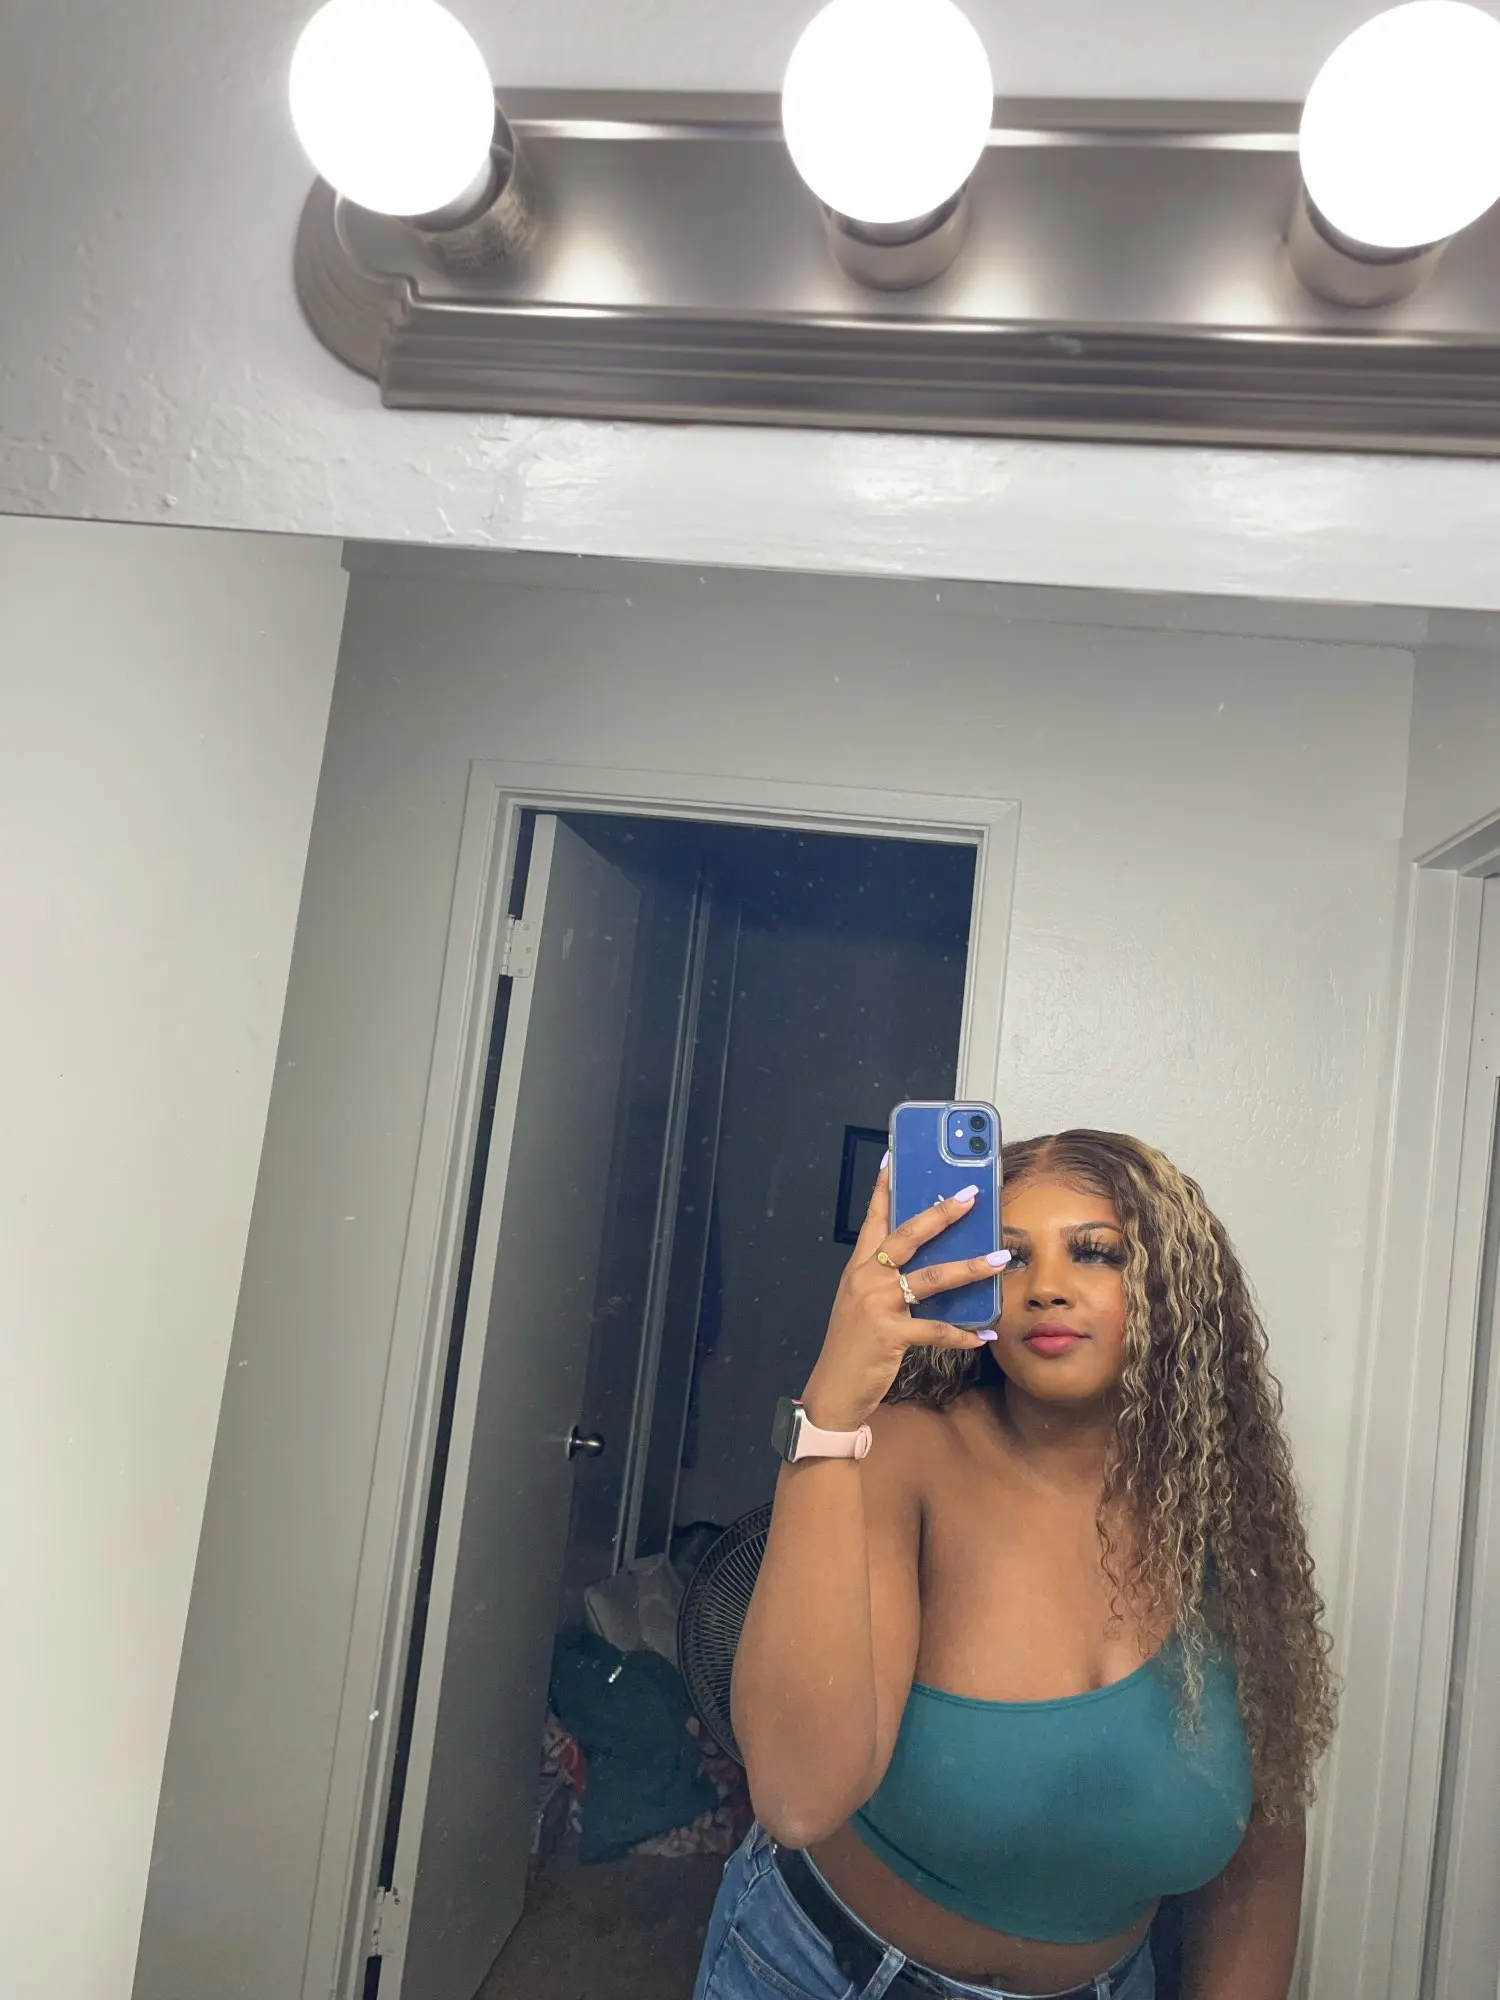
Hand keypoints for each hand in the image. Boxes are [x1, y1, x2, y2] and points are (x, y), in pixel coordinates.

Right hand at [800, 1165, 1008, 1430]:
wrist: (834, 1389)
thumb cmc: (854, 1345)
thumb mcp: (863, 1304)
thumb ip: (889, 1281)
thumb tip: (933, 1264)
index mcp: (858, 1267)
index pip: (872, 1218)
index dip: (884, 1187)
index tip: (895, 1158)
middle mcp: (866, 1279)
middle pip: (907, 1236)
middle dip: (941, 1213)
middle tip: (970, 1195)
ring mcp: (877, 1305)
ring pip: (930, 1278)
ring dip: (968, 1268)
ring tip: (999, 1259)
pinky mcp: (890, 1334)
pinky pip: (935, 1330)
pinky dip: (962, 1334)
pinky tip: (983, 1334)